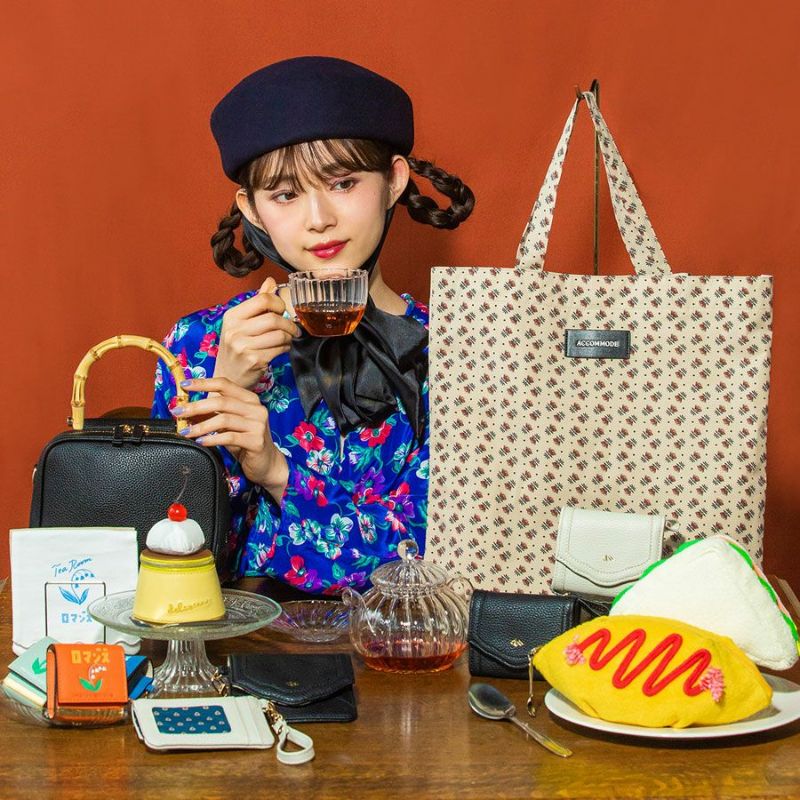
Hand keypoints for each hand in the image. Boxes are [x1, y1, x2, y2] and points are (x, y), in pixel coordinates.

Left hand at [173, 377, 288, 499]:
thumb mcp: (227, 425)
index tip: (184, 386)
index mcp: (249, 399)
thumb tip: (185, 409)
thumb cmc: (245, 441)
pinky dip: (212, 439)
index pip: (224, 384)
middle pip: (222, 401)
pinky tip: (201, 442)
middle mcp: (256, 408)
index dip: (203, 383)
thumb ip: (211, 414)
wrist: (266, 463)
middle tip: (178, 412)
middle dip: (196, 406)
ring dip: (201, 425)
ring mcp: (258, 424)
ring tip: (186, 432)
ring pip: (224, 419)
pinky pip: (229, 437)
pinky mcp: (257, 441)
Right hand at [213, 276, 300, 389]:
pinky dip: (286, 348)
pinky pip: (280, 349)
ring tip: (287, 339)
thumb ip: (257, 302)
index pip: (263, 299)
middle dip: (289, 323)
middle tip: (293, 328)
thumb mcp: (241, 323)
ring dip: (289, 337)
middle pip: (274, 318)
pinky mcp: (253, 360)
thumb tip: (271, 281)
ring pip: (279, 334)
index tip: (282, 311)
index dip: (279, 304)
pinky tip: (281, 349)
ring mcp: (242, 346)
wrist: (227, 376)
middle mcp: (234, 330)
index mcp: (232, 316)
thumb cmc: (237, 348)